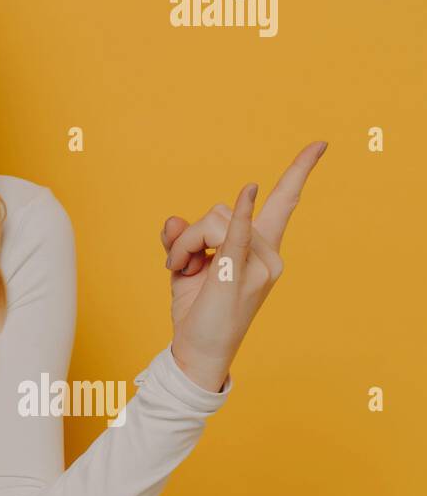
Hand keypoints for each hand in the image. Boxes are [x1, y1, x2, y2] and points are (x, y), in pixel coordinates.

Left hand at [159, 140, 326, 392]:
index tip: (320, 144)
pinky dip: (239, 212)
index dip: (300, 171)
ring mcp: (256, 264)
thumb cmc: (198, 308)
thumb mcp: (188, 265)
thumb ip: (182, 237)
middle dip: (189, 234)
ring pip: (208, 221)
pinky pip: (236, 233)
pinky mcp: (237, 272)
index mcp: (261, 248)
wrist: (198, 351)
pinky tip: (249, 191)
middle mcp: (267, 253)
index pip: (285, 203)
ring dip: (183, 244)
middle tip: (177, 264)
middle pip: (217, 211)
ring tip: (181, 271)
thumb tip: (174, 220)